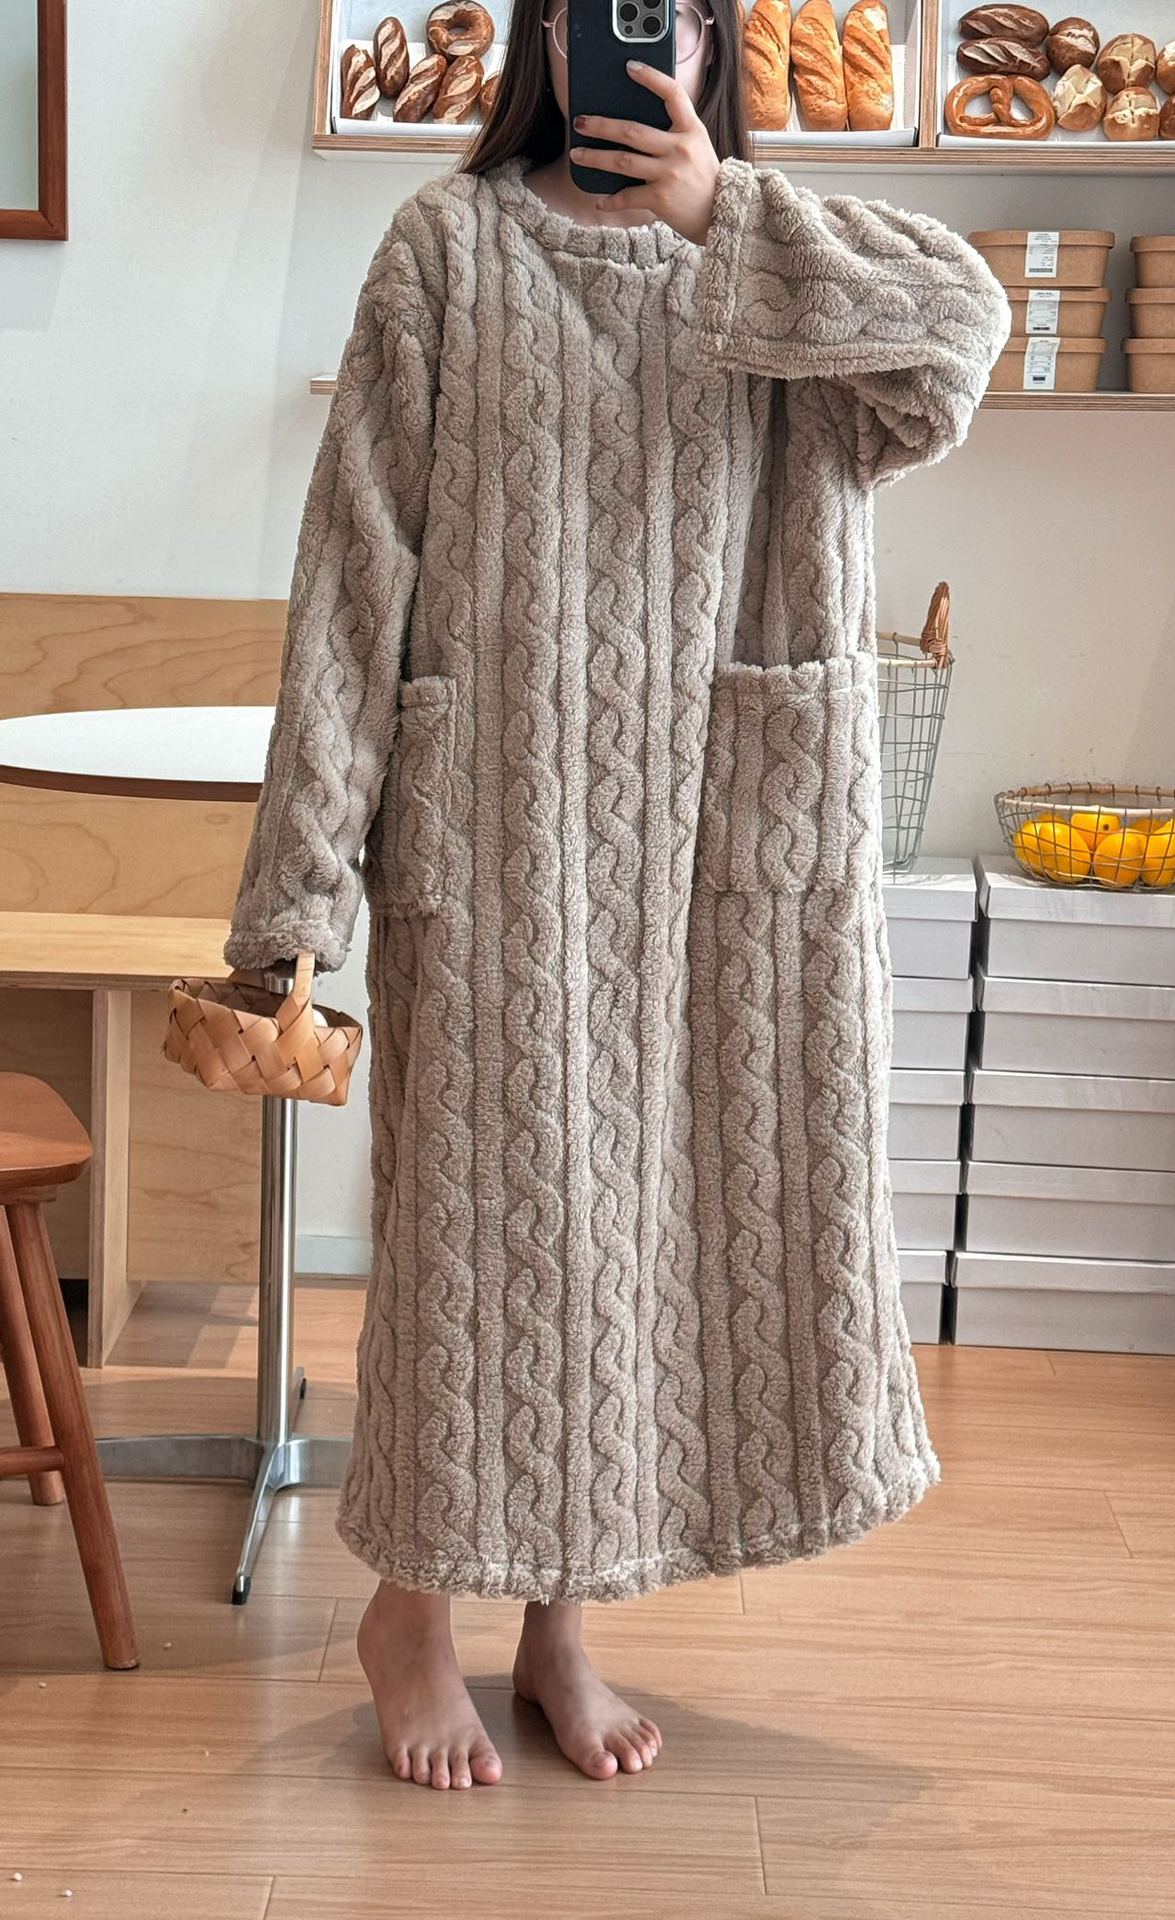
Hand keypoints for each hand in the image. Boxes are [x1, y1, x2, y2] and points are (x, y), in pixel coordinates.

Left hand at [568, 60, 719, 245]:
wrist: (722, 212)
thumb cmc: (703, 178)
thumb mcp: (697, 146)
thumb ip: (674, 132)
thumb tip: (633, 125)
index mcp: (691, 129)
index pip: (673, 94)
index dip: (651, 77)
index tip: (629, 67)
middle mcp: (680, 148)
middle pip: (632, 131)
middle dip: (601, 125)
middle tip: (579, 122)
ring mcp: (670, 173)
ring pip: (623, 161)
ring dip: (595, 158)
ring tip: (576, 155)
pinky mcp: (661, 198)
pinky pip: (628, 196)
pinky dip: (611, 201)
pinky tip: (599, 201)